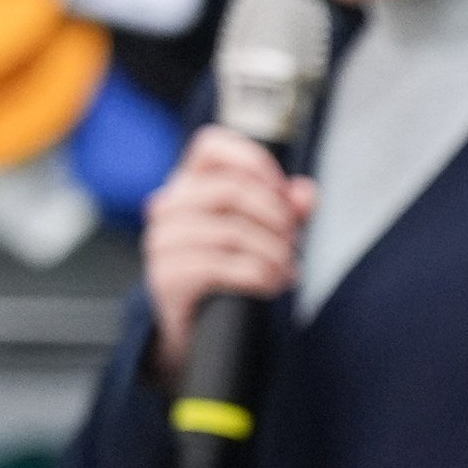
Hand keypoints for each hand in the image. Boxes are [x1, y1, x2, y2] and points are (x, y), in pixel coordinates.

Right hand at [141, 127, 312, 372]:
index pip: (212, 145)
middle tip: (293, 243)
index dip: (255, 163)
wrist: (198, 322)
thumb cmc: (230, 267)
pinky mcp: (166, 276)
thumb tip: (305, 193)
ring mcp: (162, 240)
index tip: (283, 194)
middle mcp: (168, 205)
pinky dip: (259, 276)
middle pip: (232, 191)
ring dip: (273, 253)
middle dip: (277, 218)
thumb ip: (287, 208)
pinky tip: (271, 284)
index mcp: (189, 183)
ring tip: (286, 269)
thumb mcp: (264, 232)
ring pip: (232, 232)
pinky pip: (220, 267)